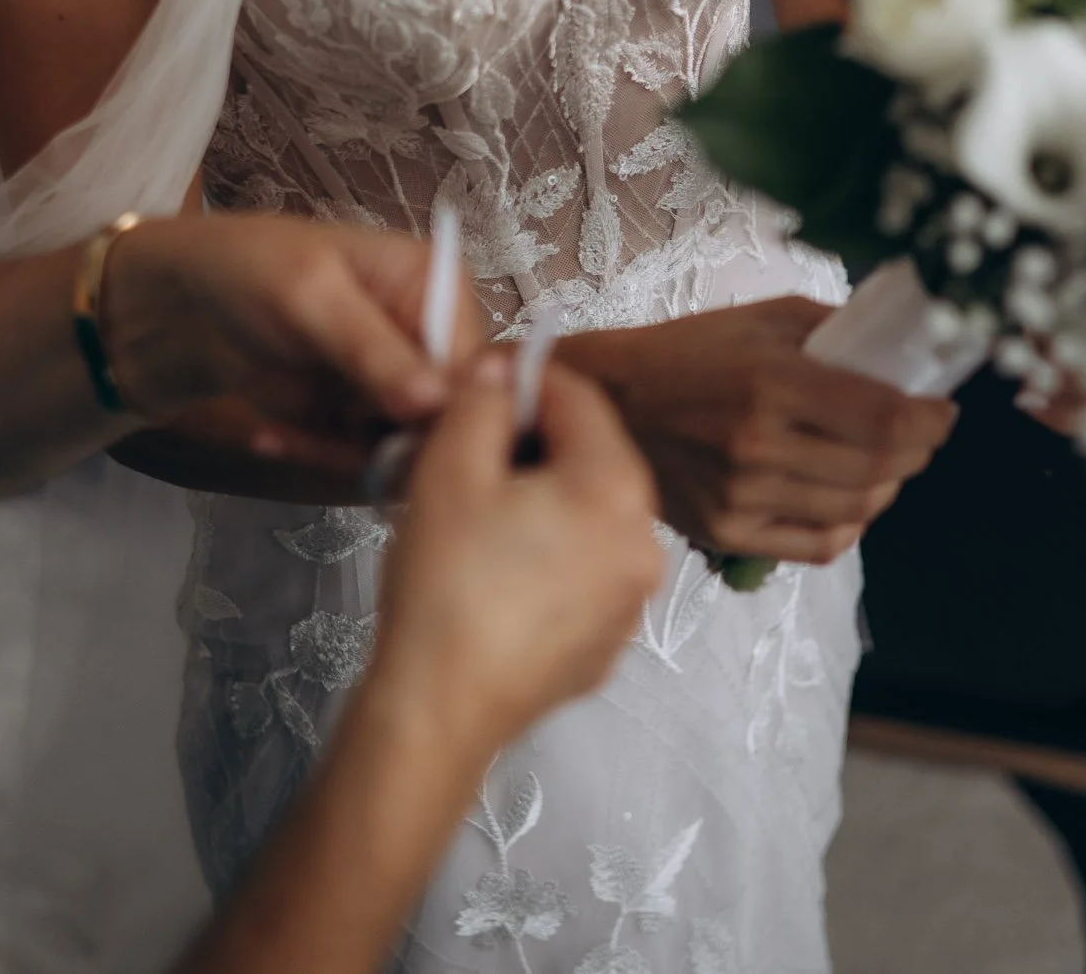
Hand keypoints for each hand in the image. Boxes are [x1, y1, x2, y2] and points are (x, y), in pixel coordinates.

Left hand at [102, 215, 488, 477]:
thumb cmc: (245, 270)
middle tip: (325, 439)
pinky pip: (363, 458)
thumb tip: (438, 402)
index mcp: (438, 285)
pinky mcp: (361, 415)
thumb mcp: (311, 299)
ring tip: (283, 432)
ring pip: (406, 447)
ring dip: (342, 455)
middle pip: (448, 415)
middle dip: (388, 440)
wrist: (177, 302)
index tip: (391, 435)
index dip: (442, 411)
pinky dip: (317, 454)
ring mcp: (397, 379)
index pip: (474, 367)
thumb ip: (375, 352)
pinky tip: (270, 435)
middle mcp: (430, 334)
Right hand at [364, 356, 662, 759]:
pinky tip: (496, 574)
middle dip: (534, 445)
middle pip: (593, 459)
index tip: (474, 389)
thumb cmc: (447, 580)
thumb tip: (502, 374)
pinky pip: (585, 573)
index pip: (579, 398)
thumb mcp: (450, 468)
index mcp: (618, 486)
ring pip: (590, 518)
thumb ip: (482, 401)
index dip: (523, 380)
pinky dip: (550, 557)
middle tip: (466, 454)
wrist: (439, 710)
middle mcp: (646, 541)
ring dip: (544, 501)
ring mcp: (634, 600)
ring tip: (476, 516)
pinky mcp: (609, 645)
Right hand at [559, 296, 957, 565]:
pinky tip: (850, 498)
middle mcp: (758, 446)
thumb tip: (900, 348)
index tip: (942, 410)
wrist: (606, 402)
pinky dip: (851, 525)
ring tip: (886, 462)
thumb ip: (833, 331)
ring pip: (856, 509)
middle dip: (918, 450)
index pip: (886, 420)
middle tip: (921, 433)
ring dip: (888, 486)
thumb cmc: (687, 353)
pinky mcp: (728, 533)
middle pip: (879, 467)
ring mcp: (742, 497)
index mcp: (770, 382)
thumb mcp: (762, 318)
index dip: (931, 421)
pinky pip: (819, 546)